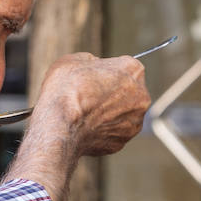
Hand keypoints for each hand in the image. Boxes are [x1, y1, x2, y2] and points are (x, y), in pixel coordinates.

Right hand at [28, 52, 150, 156]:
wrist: (59, 125)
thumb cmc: (66, 89)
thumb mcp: (74, 60)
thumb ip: (92, 61)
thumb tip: (93, 68)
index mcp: (133, 70)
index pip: (124, 66)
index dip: (106, 71)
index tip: (92, 77)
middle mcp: (141, 96)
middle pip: (128, 91)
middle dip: (112, 92)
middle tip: (88, 96)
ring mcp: (135, 121)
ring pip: (122, 113)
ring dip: (108, 112)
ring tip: (85, 113)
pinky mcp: (123, 141)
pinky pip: (114, 132)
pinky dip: (102, 130)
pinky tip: (86, 127)